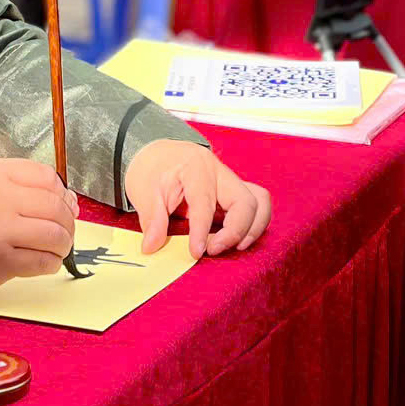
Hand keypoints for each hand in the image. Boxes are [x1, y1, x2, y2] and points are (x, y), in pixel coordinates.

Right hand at [0, 158, 77, 293]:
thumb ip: (19, 180)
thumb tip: (64, 198)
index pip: (47, 178)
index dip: (63, 194)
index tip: (65, 205)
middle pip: (55, 208)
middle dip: (67, 222)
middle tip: (64, 230)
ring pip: (54, 236)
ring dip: (62, 244)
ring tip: (56, 247)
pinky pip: (40, 262)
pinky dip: (49, 263)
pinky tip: (43, 261)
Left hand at [124, 139, 270, 258]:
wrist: (159, 152)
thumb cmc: (153, 169)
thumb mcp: (144, 191)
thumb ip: (152, 220)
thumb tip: (151, 247)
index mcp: (196, 168)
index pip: (205, 203)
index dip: (201, 231)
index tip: (195, 253)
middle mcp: (220, 172)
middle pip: (245, 201)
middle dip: (236, 231)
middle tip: (214, 250)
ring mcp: (231, 181)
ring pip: (260, 202)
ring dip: (253, 228)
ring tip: (234, 247)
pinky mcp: (236, 191)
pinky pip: (258, 204)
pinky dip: (254, 224)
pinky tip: (238, 240)